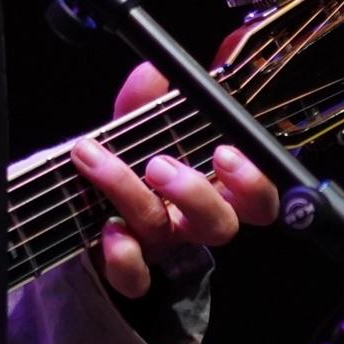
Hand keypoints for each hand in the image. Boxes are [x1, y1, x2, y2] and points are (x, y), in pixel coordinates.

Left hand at [70, 61, 282, 296]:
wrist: (85, 215)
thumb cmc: (130, 166)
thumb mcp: (141, 129)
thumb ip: (151, 99)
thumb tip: (155, 66)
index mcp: (212, 188)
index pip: (257, 198)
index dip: (252, 183)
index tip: (225, 152)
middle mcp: (191, 222)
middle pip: (220, 225)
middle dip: (196, 193)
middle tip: (160, 165)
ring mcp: (160, 247)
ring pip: (163, 233)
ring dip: (129, 193)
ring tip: (99, 162)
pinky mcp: (127, 269)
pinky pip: (134, 277)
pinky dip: (123, 256)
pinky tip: (108, 229)